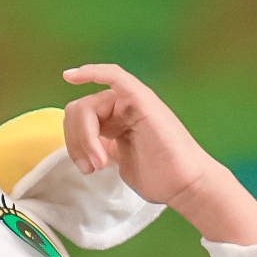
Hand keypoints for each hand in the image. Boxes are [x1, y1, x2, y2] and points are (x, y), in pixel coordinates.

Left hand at [61, 64, 256, 244]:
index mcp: (116, 120)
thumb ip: (101, 148)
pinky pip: (114, 76)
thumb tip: (81, 148)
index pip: (79, 120)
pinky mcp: (142, 101)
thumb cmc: (159, 177)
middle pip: (79, 111)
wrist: (184, 185)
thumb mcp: (119, 161)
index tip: (82, 168)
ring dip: (84, 137)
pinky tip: (72, 76)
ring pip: (87, 106)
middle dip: (75, 142)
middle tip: (89, 169)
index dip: (72, 143)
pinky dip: (92, 71)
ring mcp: (133, 102)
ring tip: (98, 164)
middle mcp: (123, 108)